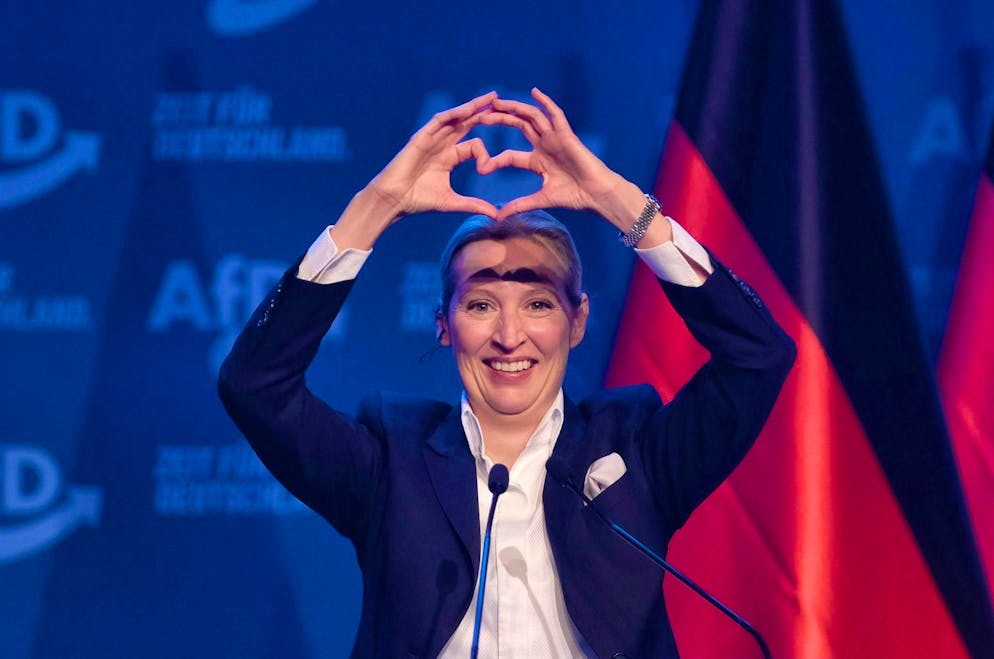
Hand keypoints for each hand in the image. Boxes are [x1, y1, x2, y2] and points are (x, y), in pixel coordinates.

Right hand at [365, 91, 498, 220]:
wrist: (394, 200)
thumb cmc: (418, 201)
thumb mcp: (452, 202)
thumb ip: (474, 205)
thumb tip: (496, 215)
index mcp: (449, 158)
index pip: (473, 146)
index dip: (484, 155)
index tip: (486, 170)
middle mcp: (442, 145)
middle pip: (466, 123)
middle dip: (482, 111)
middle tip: (500, 100)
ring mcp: (431, 139)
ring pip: (455, 118)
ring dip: (472, 107)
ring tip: (490, 98)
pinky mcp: (421, 137)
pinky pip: (439, 121)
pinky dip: (454, 114)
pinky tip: (468, 109)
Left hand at [478, 88, 629, 223]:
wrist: (596, 194)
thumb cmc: (574, 196)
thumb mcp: (540, 200)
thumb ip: (519, 205)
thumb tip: (498, 217)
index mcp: (537, 161)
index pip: (510, 155)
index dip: (495, 159)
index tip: (480, 165)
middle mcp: (545, 145)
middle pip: (518, 127)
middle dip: (500, 120)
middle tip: (480, 116)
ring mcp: (555, 138)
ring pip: (532, 117)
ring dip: (515, 108)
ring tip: (497, 102)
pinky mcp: (567, 135)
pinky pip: (556, 115)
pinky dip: (546, 103)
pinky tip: (534, 92)